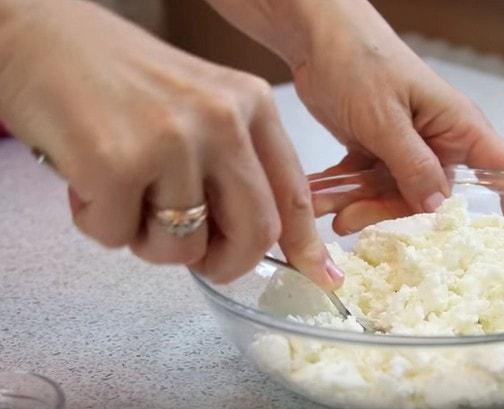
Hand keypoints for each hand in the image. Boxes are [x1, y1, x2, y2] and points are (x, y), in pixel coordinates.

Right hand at [0, 0, 342, 287]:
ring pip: (183, 249)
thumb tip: (259, 237)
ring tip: (122, 192)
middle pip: (255, 234)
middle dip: (226, 263)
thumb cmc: (119, 78)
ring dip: (146, 239)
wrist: (38, 34)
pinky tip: (85, 179)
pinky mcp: (117, 162)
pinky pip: (117, 238)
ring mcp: (172, 140)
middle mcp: (223, 120)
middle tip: (199, 259)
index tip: (319, 275)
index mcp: (251, 105)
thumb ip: (235, 163)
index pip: (294, 193)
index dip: (306, 245)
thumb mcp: (200, 106)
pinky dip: (98, 223)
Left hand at [292, 11, 503, 232]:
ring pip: (394, 197)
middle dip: (393, 215)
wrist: (316, 35)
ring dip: (359, 205)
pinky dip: (345, 192)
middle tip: (352, 220)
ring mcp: (406, 149)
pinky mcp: (377, 152)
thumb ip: (412, 166)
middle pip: (433, 199)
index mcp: (457, 126)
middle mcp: (437, 142)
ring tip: (327, 208)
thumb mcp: (384, 117)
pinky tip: (322, 196)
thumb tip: (438, 209)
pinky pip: (367, 185)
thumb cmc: (358, 57)